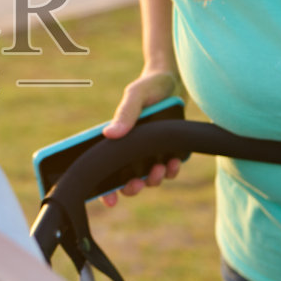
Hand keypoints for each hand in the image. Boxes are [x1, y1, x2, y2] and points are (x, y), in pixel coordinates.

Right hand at [98, 71, 181, 207]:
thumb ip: (125, 114)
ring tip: (159, 168)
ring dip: (152, 179)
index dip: (103, 190)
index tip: (109, 201)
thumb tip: (109, 135)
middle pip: (125, 181)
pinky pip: (167, 171)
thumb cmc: (151, 85)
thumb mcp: (137, 95)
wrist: (177, 79)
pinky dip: (170, 171)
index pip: (103, 168)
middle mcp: (130, 148)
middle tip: (137, 183)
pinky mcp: (166, 151)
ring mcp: (149, 152)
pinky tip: (173, 161)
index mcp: (116, 138)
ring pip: (147, 179)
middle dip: (131, 188)